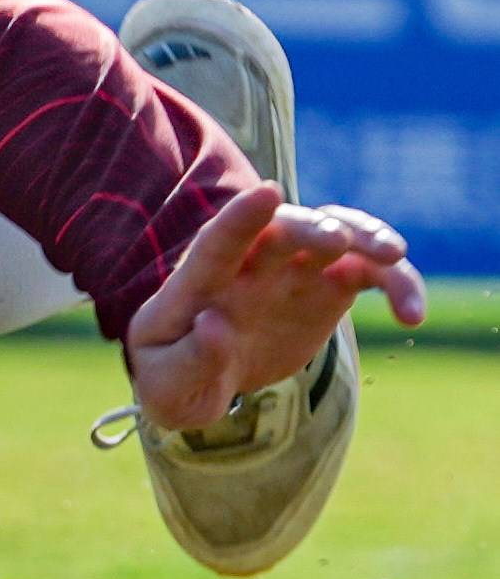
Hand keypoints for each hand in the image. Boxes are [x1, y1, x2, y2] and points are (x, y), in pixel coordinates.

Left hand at [125, 184, 424, 433]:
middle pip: (283, 229)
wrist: (199, 378)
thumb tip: (216, 326)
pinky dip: (394, 284)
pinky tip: (411, 314)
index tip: (264, 193)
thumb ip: (189, 360)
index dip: (238, 219)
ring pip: (335, 236)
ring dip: (365, 239)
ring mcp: (291, 270)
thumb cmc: (172, 378)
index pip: (216, 244)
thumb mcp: (167, 386)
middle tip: (340, 240)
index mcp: (197, 284)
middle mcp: (249, 264)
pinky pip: (368, 273)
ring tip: (395, 259)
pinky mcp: (327, 287)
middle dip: (311, 228)